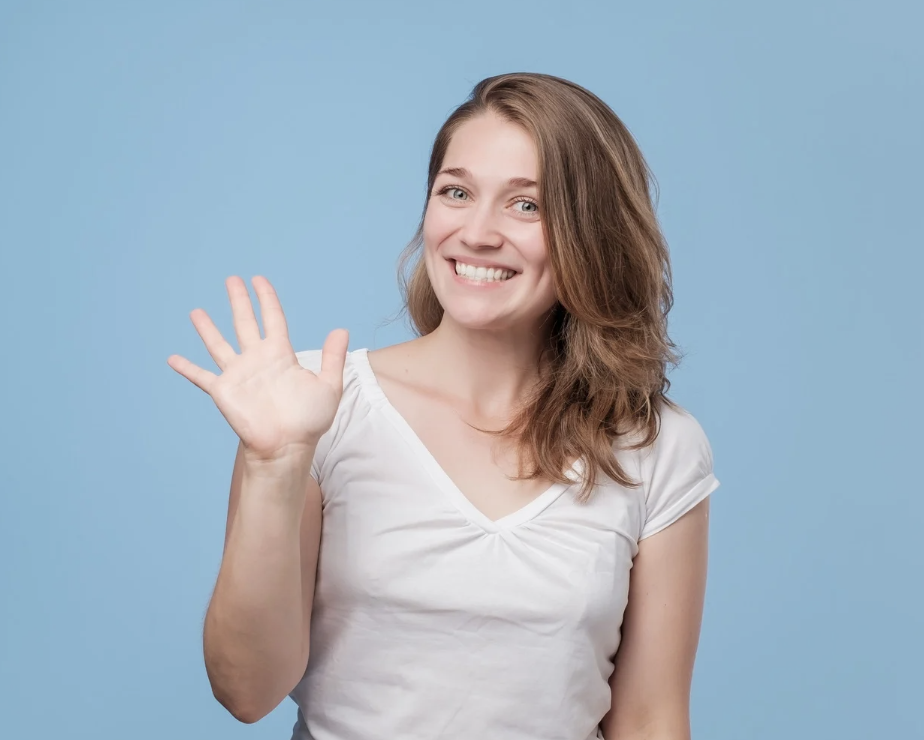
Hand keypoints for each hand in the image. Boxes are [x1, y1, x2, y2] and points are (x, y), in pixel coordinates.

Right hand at [167, 276, 348, 462]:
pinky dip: (186, 368)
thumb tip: (342, 330)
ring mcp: (239, 374)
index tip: (259, 280)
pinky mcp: (223, 391)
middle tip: (231, 279)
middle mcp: (257, 360)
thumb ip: (333, 358)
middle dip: (238, 301)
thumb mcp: (328, 386)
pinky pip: (201, 376)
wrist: (287, 446)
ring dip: (207, 328)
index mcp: (281, 355)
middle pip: (245, 322)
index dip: (266, 298)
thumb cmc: (309, 421)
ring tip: (196, 312)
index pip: (273, 318)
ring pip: (219, 344)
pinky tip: (172, 358)